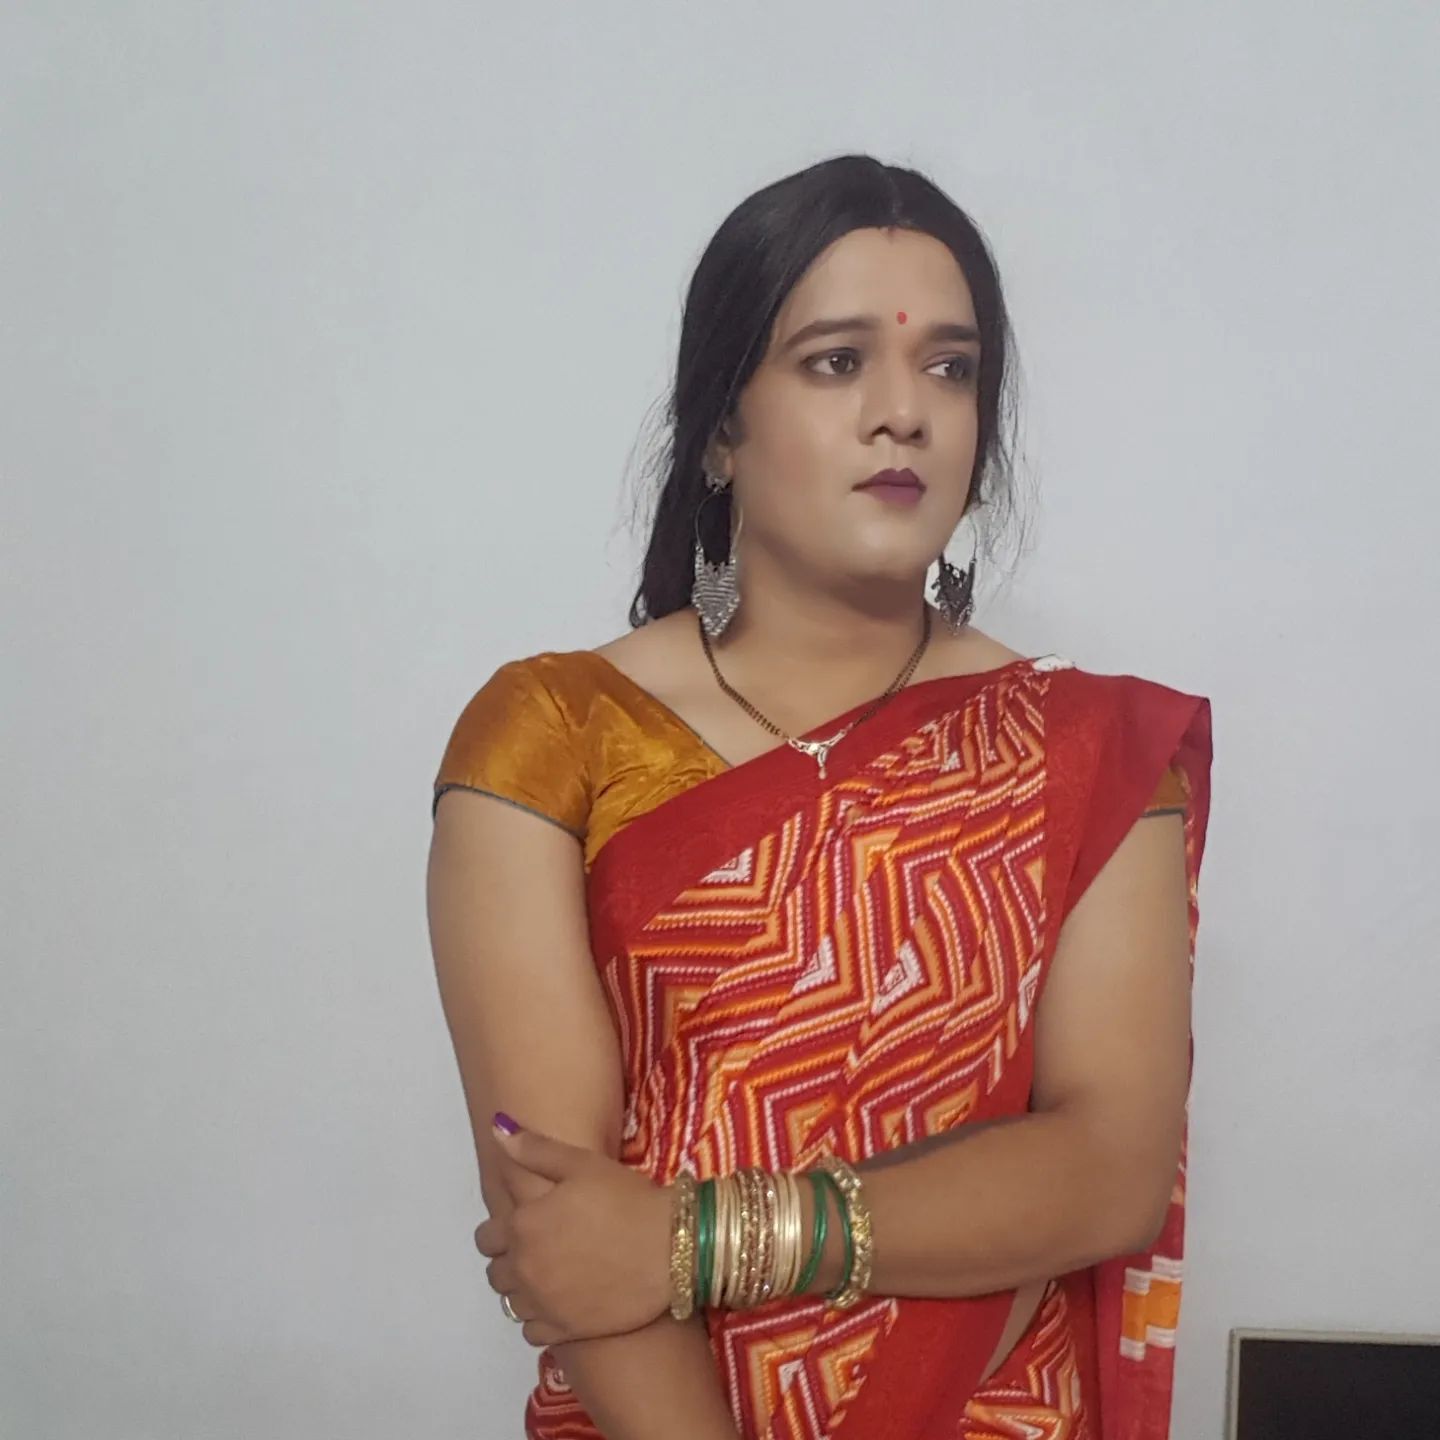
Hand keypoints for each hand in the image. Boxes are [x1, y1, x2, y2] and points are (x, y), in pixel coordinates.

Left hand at [475, 1118, 674, 1347]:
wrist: (671, 1247)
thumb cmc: (626, 1199)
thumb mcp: (581, 1163)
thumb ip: (533, 1149)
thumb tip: (496, 1128)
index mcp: (523, 1226)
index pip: (486, 1238)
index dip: (501, 1231)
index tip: (523, 1226)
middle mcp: (524, 1268)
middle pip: (496, 1273)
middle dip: (510, 1260)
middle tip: (541, 1249)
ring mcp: (543, 1304)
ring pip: (511, 1303)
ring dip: (523, 1290)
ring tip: (551, 1277)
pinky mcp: (565, 1329)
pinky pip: (531, 1332)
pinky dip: (539, 1320)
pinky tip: (560, 1302)